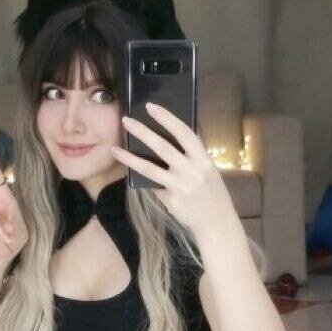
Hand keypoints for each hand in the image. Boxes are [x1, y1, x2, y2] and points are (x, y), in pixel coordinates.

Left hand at [109, 102, 233, 239]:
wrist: (217, 223)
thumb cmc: (212, 193)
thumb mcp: (208, 170)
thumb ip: (192, 156)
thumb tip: (170, 139)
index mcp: (203, 159)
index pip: (184, 133)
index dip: (167, 118)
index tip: (151, 107)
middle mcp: (192, 171)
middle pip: (163, 147)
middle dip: (143, 132)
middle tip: (126, 120)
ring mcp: (180, 186)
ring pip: (150, 169)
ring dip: (130, 158)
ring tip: (114, 150)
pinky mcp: (171, 200)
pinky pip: (154, 187)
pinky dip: (146, 182)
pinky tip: (138, 178)